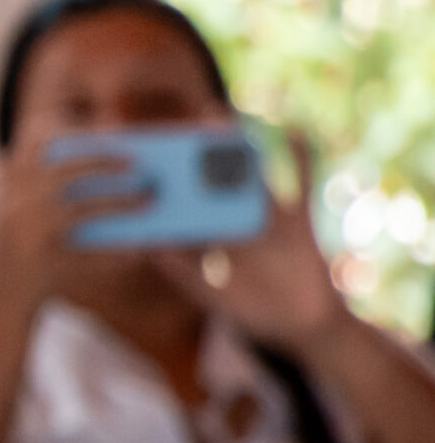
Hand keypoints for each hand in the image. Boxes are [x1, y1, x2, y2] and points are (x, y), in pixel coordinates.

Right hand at [0, 136, 143, 318]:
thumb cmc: (20, 255)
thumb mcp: (17, 214)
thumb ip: (38, 187)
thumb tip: (100, 168)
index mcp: (7, 187)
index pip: (35, 143)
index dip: (70, 132)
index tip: (102, 131)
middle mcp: (14, 204)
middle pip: (68, 171)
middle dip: (106, 163)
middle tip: (138, 163)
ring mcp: (27, 232)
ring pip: (85, 208)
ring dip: (121, 201)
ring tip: (148, 199)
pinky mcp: (43, 261)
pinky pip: (91, 253)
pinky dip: (117, 253)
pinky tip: (139, 250)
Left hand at [153, 133, 353, 358]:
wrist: (304, 326)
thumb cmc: (253, 311)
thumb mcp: (209, 293)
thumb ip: (180, 271)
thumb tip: (144, 247)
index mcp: (209, 235)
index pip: (182, 204)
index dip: (163, 183)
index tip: (140, 159)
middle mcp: (234, 218)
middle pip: (211, 180)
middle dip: (192, 154)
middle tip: (172, 126)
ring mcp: (265, 215)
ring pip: (247, 172)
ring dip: (234, 144)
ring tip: (215, 116)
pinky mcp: (296, 218)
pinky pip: (300, 183)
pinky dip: (299, 158)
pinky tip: (292, 130)